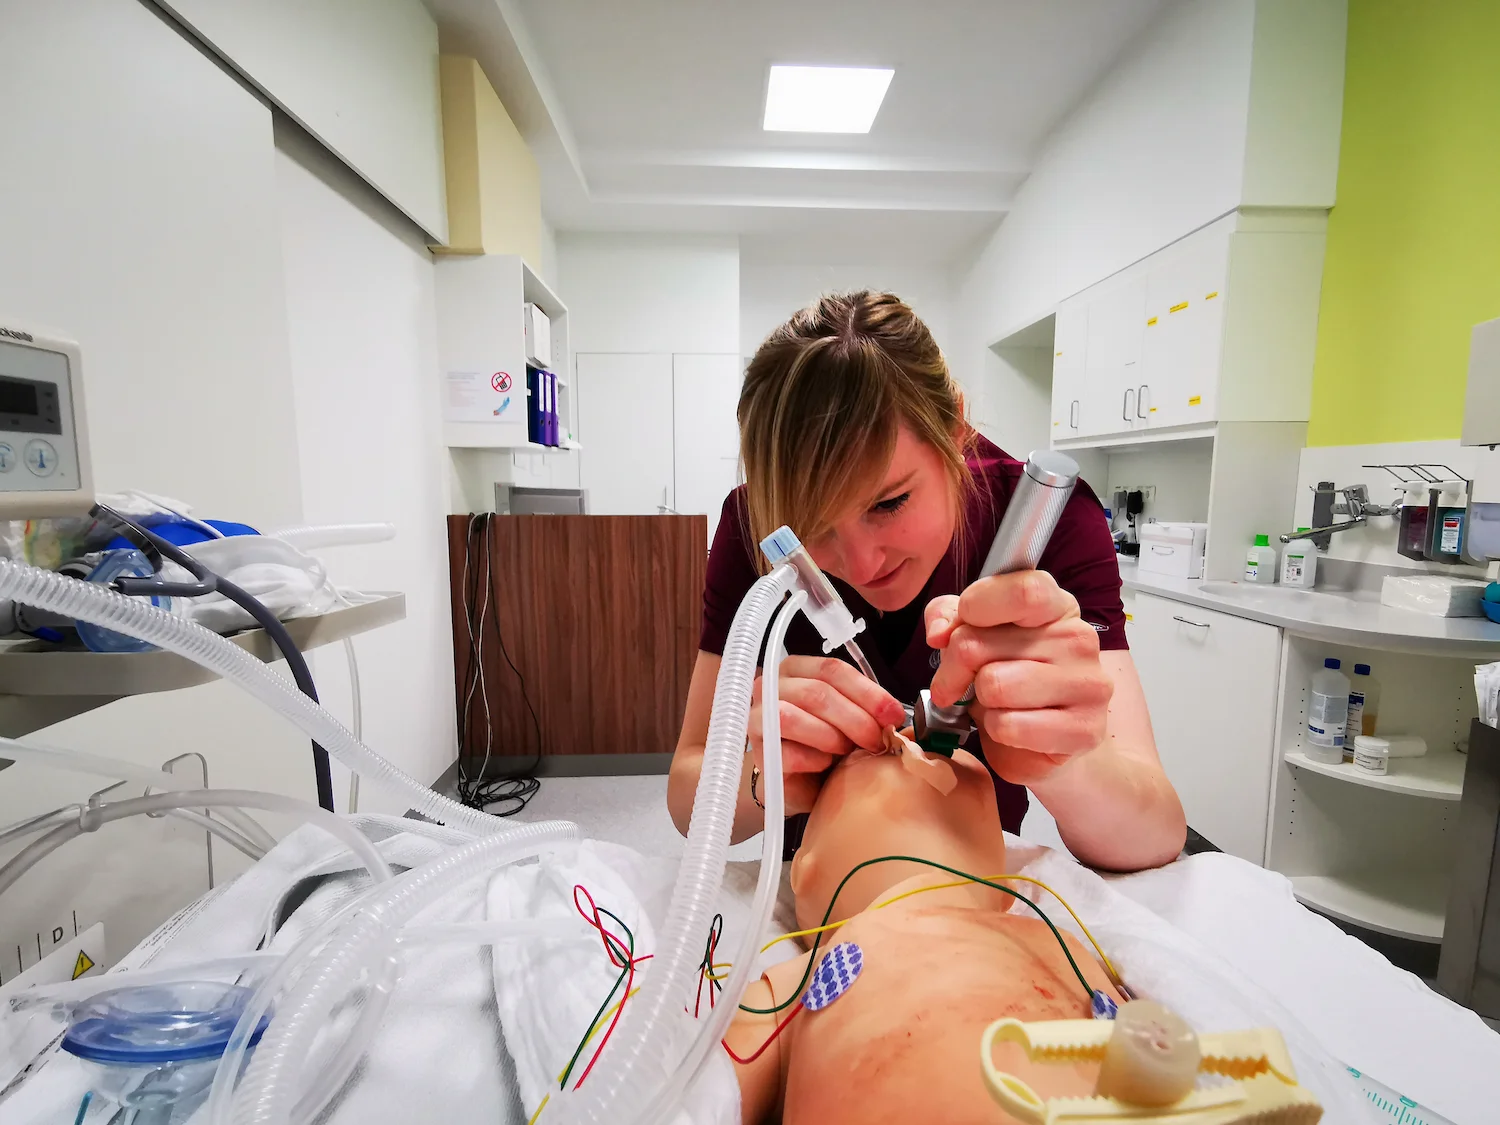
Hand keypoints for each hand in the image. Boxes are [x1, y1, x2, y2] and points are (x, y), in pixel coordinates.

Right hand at [748, 655, 906, 815]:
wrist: (804, 782)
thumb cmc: (827, 743)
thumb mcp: (850, 717)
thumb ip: (866, 708)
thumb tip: (894, 714)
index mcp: (796, 669)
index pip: (832, 669)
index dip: (867, 692)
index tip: (893, 716)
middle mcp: (771, 686)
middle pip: (816, 692)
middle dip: (855, 719)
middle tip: (876, 740)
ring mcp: (759, 719)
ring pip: (791, 717)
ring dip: (831, 737)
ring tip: (847, 751)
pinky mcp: (759, 753)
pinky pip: (787, 753)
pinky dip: (814, 760)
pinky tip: (825, 765)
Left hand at [924, 571, 1112, 786]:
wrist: (1038, 739)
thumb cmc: (1006, 677)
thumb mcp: (973, 633)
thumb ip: (948, 615)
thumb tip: (939, 633)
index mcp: (1057, 605)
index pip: (1023, 590)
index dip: (976, 607)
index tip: (951, 632)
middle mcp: (1079, 638)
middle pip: (983, 643)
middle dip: (955, 666)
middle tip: (960, 682)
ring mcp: (1087, 684)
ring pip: (994, 686)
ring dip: (981, 702)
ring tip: (997, 703)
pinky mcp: (1084, 729)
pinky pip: (1009, 726)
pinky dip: (997, 730)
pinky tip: (1014, 728)